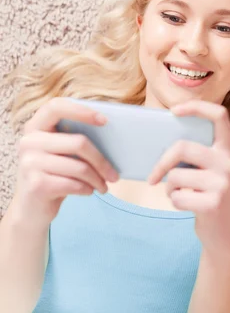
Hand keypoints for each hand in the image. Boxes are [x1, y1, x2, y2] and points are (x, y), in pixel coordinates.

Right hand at [13, 98, 118, 227]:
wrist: (32, 209)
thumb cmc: (55, 175)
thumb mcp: (62, 154)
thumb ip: (76, 140)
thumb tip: (115, 137)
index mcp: (36, 127)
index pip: (56, 107)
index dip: (81, 111)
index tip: (105, 120)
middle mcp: (29, 142)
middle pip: (79, 143)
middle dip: (102, 161)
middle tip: (115, 175)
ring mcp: (29, 163)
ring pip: (80, 167)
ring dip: (98, 179)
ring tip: (104, 186)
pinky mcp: (36, 184)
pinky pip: (74, 184)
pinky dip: (87, 189)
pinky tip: (89, 191)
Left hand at [147, 100, 229, 250]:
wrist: (224, 233)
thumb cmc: (208, 195)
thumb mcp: (209, 170)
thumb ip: (195, 154)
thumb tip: (160, 137)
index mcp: (228, 149)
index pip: (219, 115)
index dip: (196, 107)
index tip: (173, 111)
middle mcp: (229, 162)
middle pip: (183, 147)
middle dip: (162, 162)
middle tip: (153, 177)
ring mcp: (223, 183)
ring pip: (175, 175)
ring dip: (169, 188)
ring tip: (180, 194)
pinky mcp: (213, 203)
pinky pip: (176, 196)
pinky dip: (175, 202)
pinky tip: (187, 206)